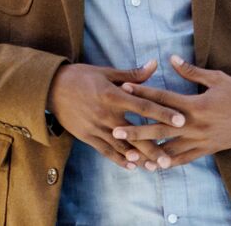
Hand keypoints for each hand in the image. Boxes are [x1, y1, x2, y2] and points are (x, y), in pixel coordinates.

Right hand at [47, 59, 185, 170]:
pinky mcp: (87, 136)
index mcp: (113, 96)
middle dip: (153, 147)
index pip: (144, 107)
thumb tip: (154, 64)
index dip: (163, 114)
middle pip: (135, 134)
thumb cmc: (81, 77)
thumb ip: (132, 74)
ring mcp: (96, 127)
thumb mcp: (106, 72)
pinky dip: (120, 159)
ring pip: (122, 146)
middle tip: (169, 159)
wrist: (51, 88)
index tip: (180, 121)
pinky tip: (133, 166)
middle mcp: (106, 114)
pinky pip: (106, 151)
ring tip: (155, 167)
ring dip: (139, 158)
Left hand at [114, 55, 230, 168]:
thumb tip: (172, 59)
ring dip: (147, 150)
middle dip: (136, 129)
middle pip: (159, 127)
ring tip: (128, 152)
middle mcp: (194, 124)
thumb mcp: (217, 78)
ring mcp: (199, 140)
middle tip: (116, 129)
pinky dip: (166, 162)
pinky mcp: (205, 150)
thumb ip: (192, 71)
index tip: (125, 89)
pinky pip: (183, 159)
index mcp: (195, 104)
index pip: (163, 98)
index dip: (143, 92)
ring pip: (168, 148)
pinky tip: (151, 165)